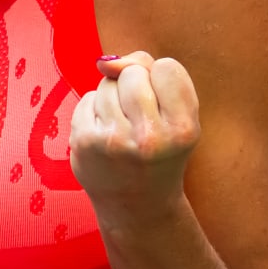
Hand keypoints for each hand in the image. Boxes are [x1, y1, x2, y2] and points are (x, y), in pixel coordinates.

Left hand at [70, 51, 200, 223]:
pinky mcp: (84, 142)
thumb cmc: (161, 153)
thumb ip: (154, 74)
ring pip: (108, 83)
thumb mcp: (179, 117)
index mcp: (183, 129)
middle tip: (141, 121)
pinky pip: (87, 98)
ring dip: (113, 99)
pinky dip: (95, 111)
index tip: (164, 109)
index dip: (162, 82)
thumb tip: (106, 62)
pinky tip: (105, 137)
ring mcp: (113, 140)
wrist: (138, 207)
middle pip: (134, 72)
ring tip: (124, 131)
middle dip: (135, 88)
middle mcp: (149, 137)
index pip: (167, 67)